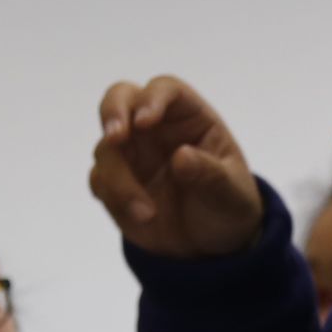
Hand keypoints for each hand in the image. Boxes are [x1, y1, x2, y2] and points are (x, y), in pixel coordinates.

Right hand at [92, 78, 267, 260]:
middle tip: (115, 137)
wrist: (211, 241)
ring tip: (147, 213)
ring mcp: (131, 152)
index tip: (146, 121)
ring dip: (119, 179)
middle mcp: (154, 127)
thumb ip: (210, 174)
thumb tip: (181, 157)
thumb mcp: (232, 192)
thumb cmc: (227, 202)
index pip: (166, 90)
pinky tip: (141, 218)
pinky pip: (100, 180)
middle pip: (120, 97)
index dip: (153, 99)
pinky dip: (114, 197)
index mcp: (188, 116)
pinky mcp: (114, 181)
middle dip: (113, 112)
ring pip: (106, 147)